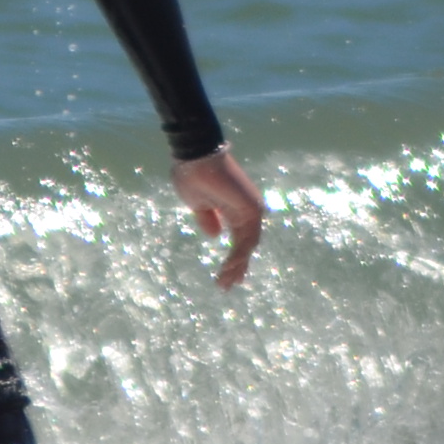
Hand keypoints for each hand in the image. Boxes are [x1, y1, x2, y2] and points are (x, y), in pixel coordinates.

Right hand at [175, 147, 264, 287]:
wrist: (195, 157)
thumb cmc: (192, 175)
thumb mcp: (198, 204)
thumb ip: (208, 219)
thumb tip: (215, 235)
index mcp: (234, 208)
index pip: (239, 239)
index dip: (233, 258)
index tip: (225, 275)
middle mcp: (247, 210)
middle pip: (246, 245)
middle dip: (237, 267)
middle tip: (227, 286)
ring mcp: (251, 209)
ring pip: (247, 245)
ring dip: (236, 265)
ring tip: (224, 282)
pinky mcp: (251, 210)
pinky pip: (246, 239)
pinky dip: (238, 255)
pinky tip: (228, 268)